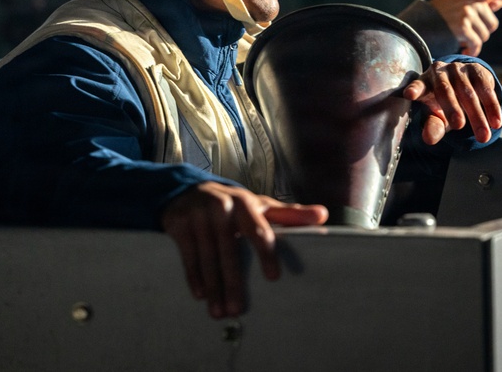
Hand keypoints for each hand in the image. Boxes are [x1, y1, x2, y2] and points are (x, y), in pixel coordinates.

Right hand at [161, 182, 327, 318]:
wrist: (189, 190)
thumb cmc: (234, 204)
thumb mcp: (260, 206)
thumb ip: (290, 214)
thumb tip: (323, 215)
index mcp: (246, 203)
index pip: (259, 230)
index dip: (266, 254)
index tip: (272, 277)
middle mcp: (222, 207)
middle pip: (229, 250)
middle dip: (233, 282)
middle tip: (237, 309)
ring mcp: (198, 215)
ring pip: (207, 257)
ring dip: (213, 286)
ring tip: (219, 311)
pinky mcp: (179, 223)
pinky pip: (188, 255)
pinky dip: (194, 277)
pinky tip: (200, 295)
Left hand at [403, 60, 501, 144]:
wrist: (465, 87)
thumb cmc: (444, 105)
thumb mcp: (437, 116)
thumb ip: (433, 127)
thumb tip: (429, 139)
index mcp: (424, 84)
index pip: (417, 87)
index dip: (414, 89)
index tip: (409, 94)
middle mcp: (439, 72)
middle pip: (445, 91)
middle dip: (452, 109)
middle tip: (459, 126)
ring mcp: (458, 69)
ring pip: (468, 92)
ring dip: (478, 115)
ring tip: (483, 136)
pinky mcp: (476, 69)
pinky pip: (485, 89)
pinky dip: (492, 107)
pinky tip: (496, 122)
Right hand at [429, 0, 501, 55]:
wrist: (416, 28)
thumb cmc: (438, 18)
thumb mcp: (458, 6)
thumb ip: (481, 4)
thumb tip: (501, 2)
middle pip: (493, 22)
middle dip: (482, 32)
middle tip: (464, 34)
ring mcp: (467, 12)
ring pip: (485, 35)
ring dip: (475, 42)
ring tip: (458, 40)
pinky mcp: (462, 26)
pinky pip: (477, 44)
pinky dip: (471, 50)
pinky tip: (461, 49)